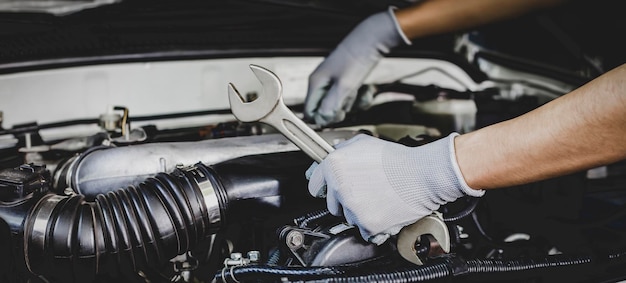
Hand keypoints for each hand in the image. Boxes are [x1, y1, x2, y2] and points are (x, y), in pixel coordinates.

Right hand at [304, 7, 410, 125]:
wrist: (373, 39)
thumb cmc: (357, 59)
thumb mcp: (345, 86)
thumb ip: (331, 105)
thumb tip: (320, 120)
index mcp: (316, 83)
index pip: (309, 112)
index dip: (323, 118)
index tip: (338, 115)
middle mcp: (321, 83)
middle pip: (325, 110)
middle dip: (340, 110)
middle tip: (350, 103)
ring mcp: (333, 81)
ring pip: (339, 104)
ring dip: (353, 103)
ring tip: (361, 91)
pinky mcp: (344, 81)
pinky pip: (348, 97)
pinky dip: (358, 97)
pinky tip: (365, 90)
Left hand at [306, 134, 483, 243]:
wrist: (423, 175)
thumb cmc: (397, 159)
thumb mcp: (364, 142)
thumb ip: (342, 149)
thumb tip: (331, 155)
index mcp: (334, 165)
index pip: (314, 184)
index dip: (324, 187)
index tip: (328, 190)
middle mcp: (339, 187)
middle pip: (331, 205)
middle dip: (344, 201)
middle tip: (364, 192)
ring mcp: (352, 207)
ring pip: (348, 218)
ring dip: (360, 213)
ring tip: (378, 198)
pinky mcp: (366, 224)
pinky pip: (363, 231)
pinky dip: (373, 226)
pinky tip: (384, 210)